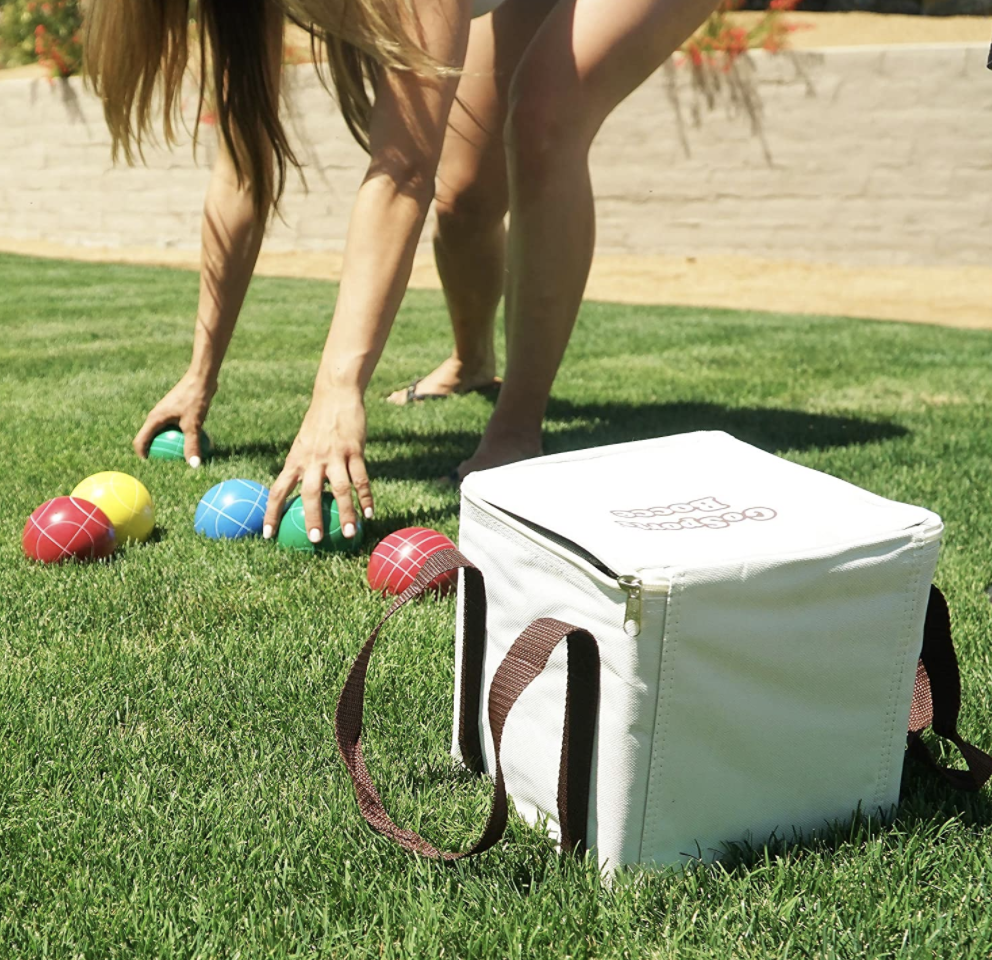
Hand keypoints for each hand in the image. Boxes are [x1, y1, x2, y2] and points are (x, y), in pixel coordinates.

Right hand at [133, 371, 216, 465]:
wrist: (202, 378)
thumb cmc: (195, 399)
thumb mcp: (194, 424)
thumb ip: (191, 445)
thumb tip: (193, 465)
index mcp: (154, 419)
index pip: (140, 441)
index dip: (142, 456)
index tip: (152, 468)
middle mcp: (156, 416)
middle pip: (150, 438)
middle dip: (156, 452)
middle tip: (167, 465)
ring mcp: (165, 413)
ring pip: (163, 433)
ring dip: (168, 444)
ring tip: (179, 457)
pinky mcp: (175, 411)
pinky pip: (173, 427)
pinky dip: (179, 436)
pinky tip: (193, 443)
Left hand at [263, 386, 373, 541]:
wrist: (336, 396)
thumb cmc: (318, 424)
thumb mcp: (303, 444)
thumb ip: (302, 467)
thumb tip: (299, 495)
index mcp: (295, 460)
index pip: (278, 490)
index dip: (271, 513)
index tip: (267, 535)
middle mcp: (312, 459)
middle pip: (311, 494)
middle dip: (312, 518)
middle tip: (315, 540)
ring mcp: (335, 455)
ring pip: (340, 490)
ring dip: (346, 513)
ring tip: (350, 533)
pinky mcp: (354, 450)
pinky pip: (361, 479)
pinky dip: (366, 498)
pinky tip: (369, 514)